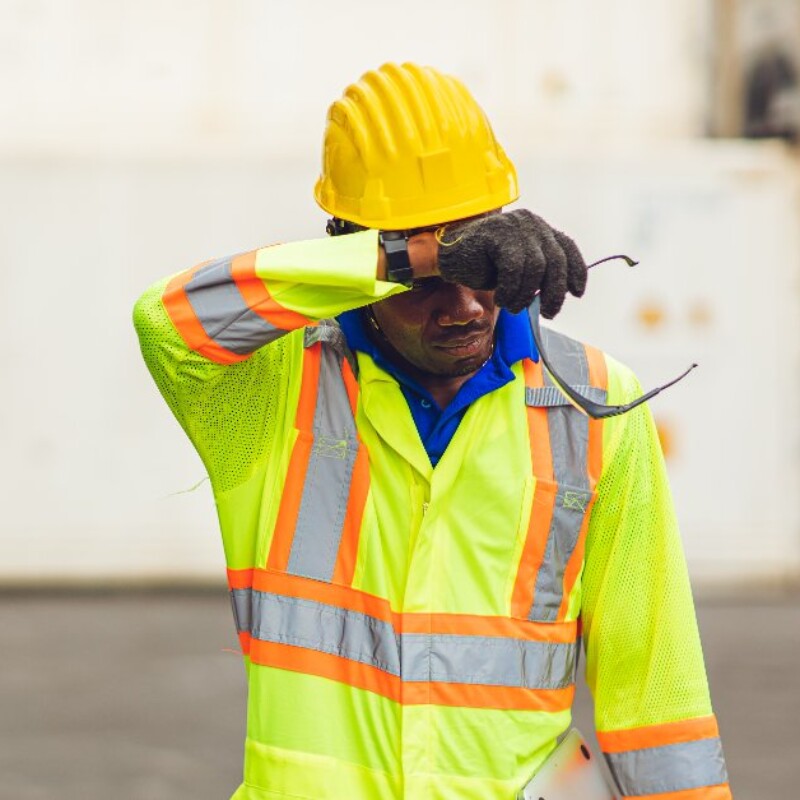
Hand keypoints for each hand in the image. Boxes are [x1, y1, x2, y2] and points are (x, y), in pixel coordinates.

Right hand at [436, 209, 586, 315]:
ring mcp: (514, 226)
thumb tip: (556, 296)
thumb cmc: (483, 266)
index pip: (567, 248)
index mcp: (539, 229)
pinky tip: (502, 298)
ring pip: (535, 267)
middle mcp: (531, 223)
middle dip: (554, 292)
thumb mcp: (519, 272)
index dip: (576, 271)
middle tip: (547, 313)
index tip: (576, 293)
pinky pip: (514, 268)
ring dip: (525, 295)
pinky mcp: (497, 233)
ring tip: (513, 306)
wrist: (448, 258)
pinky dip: (510, 289)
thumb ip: (538, 276)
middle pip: (556, 260)